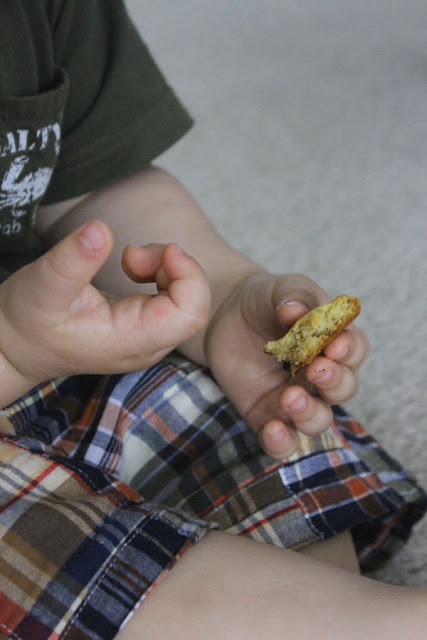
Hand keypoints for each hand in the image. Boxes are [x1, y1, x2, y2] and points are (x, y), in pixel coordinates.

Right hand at [0, 221, 209, 391]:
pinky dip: (159, 272)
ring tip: (129, 257)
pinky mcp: (144, 324)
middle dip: (174, 267)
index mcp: (130, 341)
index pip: (189, 315)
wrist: (18, 345)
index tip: (159, 250)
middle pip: (194, 305)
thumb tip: (100, 230)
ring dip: (166, 267)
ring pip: (187, 298)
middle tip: (132, 253)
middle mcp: (147, 344)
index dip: (188, 277)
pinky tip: (133, 266)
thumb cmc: (27, 321)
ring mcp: (148, 336)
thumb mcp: (41, 286)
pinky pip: (173, 296)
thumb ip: (72, 261)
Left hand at [204, 272, 368, 458]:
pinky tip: (272, 431)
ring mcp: (295, 398)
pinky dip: (281, 442)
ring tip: (289, 397)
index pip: (354, 351)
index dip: (349, 350)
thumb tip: (294, 311)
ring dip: (309, 413)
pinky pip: (282, 440)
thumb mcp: (282, 289)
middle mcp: (320, 376)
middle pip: (343, 389)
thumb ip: (293, 297)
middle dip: (334, 381)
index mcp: (334, 342)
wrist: (227, 315)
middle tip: (316, 369)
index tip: (335, 344)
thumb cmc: (266, 300)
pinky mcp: (266, 416)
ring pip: (318, 420)